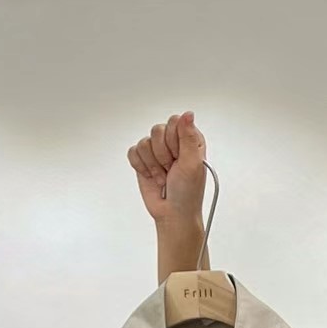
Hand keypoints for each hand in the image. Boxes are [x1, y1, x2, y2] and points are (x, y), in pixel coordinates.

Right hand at [128, 112, 206, 230]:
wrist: (172, 213)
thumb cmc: (188, 193)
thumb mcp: (193, 164)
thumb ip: (188, 137)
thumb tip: (188, 114)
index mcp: (189, 139)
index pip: (175, 122)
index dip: (174, 141)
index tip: (179, 157)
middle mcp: (173, 142)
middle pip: (157, 130)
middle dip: (163, 154)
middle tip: (172, 169)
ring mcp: (157, 150)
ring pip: (145, 142)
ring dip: (153, 164)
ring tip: (164, 176)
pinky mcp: (143, 159)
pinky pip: (134, 151)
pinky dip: (142, 167)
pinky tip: (152, 176)